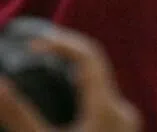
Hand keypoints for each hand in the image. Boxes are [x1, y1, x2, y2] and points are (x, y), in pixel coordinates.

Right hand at [0, 26, 139, 131]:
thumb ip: (19, 114)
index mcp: (107, 109)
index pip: (89, 57)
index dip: (61, 44)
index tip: (32, 44)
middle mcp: (124, 111)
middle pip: (96, 67)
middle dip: (67, 53)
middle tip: (36, 46)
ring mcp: (126, 122)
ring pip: (100, 84)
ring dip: (75, 72)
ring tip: (46, 61)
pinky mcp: (120, 131)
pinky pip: (102, 100)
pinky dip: (82, 92)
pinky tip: (65, 92)